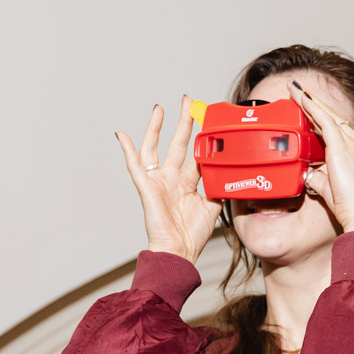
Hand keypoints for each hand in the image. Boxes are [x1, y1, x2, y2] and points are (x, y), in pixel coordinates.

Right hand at [117, 96, 223, 262]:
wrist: (179, 252)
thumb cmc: (192, 234)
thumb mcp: (214, 205)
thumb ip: (219, 186)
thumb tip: (231, 168)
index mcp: (187, 183)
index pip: (194, 153)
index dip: (201, 137)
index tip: (208, 118)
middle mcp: (171, 179)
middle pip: (176, 144)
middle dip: (183, 122)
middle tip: (187, 102)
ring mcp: (158, 182)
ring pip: (154, 149)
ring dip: (156, 128)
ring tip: (159, 109)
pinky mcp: (147, 188)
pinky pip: (135, 166)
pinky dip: (127, 150)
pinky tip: (122, 135)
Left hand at [287, 79, 353, 234]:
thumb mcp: (331, 189)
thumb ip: (320, 178)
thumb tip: (308, 173)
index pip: (336, 128)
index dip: (321, 116)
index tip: (308, 106)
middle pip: (332, 117)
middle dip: (314, 103)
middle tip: (298, 90)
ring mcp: (352, 144)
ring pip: (328, 116)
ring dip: (310, 101)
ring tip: (295, 89)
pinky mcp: (344, 148)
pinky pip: (325, 121)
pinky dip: (313, 108)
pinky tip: (302, 98)